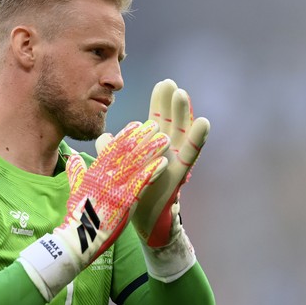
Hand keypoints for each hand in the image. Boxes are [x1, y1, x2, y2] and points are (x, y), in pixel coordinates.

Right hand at [19, 120, 168, 299]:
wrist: (78, 238)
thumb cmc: (76, 215)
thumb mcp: (73, 188)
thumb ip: (75, 170)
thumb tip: (72, 156)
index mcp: (94, 171)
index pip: (111, 147)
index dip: (125, 135)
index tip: (136, 124)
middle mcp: (104, 176)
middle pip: (126, 151)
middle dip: (142, 137)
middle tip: (155, 125)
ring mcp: (114, 188)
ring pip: (135, 164)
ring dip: (151, 150)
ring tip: (165, 139)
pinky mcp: (124, 202)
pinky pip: (140, 184)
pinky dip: (152, 173)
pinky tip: (163, 164)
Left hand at [96, 80, 209, 281]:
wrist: (137, 221)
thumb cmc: (130, 193)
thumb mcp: (116, 169)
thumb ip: (110, 152)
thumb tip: (102, 138)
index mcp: (152, 147)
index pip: (158, 119)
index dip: (160, 102)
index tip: (163, 84)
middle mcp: (166, 151)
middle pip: (172, 122)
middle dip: (172, 103)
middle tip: (172, 83)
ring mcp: (174, 161)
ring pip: (181, 134)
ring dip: (184, 114)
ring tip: (183, 94)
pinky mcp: (179, 174)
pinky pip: (190, 155)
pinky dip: (197, 138)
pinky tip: (204, 122)